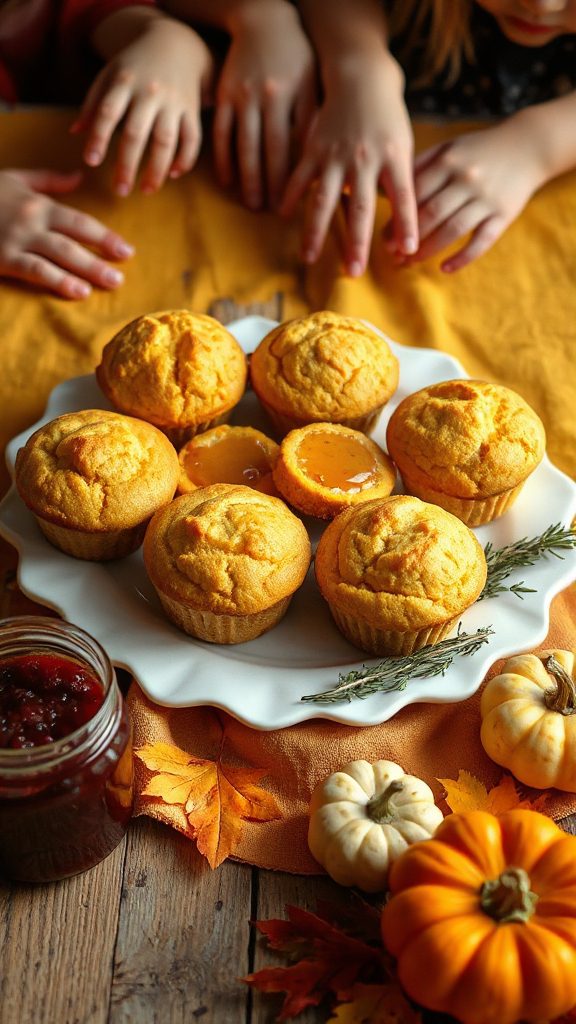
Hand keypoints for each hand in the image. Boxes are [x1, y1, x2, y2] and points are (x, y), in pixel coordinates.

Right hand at [0, 169, 132, 298]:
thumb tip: (79, 176)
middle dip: (102, 255)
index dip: (105, 236)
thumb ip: (49, 181)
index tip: (127, 250)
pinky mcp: (4, 258)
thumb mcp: (15, 180)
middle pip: (74, 238)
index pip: (79, 220)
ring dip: (87, 269)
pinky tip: (78, 291)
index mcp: (38, 203)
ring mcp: (17, 239)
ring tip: (110, 283)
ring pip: (60, 254)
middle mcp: (31, 219)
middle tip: (125, 272)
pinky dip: (59, 281)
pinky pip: (36, 271)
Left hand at [72, 18, 212, 195]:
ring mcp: (173, 102)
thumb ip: (92, 104)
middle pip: (137, 133)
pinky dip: (185, 159)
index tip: (91, 162)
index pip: (108, 112)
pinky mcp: (192, 109)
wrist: (175, 45)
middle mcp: (150, 92)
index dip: (99, 137)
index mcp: (124, 82)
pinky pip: (192, 139)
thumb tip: (75, 133)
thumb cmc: (135, 66)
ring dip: (157, 169)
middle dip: (127, 164)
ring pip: (166, 140)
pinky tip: (173, 175)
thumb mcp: (109, 75)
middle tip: (120, 190)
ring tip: (147, 190)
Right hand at [214, 2, 315, 209]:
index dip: (290, 178)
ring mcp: (241, 97)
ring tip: (251, 204)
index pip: (290, 146)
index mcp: (290, 96)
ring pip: (241, 145)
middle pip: (264, 151)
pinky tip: (227, 181)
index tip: (294, 203)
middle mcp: (264, 97)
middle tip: (268, 212)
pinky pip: (220, 133)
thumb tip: (318, 161)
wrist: (264, 20)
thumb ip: (313, 120)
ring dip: (245, 178)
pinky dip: (222, 159)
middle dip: (266, 184)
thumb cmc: (297, 57)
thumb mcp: (312, 84)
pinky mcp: (224, 95)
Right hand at [280, 54, 416, 275]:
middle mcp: (365, 159)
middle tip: (354, 272)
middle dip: (358, 243)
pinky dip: (289, 197)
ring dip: (316, 232)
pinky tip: (282, 216)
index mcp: (394, 158)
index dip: (406, 224)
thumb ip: (399, 184)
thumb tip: (401, 228)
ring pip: (324, 200)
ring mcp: (336, 155)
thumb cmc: (387, 119)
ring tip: (309, 258)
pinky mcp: (314, 148)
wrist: (361, 77)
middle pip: (361, 208)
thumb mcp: (402, 147)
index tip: (408, 250)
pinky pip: (299, 177)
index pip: (403, 197)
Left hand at [391, 121, 545, 272]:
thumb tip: (386, 192)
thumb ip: (420, 166)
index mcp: (449, 162)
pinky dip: (462, 257)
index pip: (415, 194)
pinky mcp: (504, 215)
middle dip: (408, 239)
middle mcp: (467, 179)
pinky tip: (444, 269)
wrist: (528, 146)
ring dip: (429, 250)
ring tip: (411, 263)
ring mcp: (486, 198)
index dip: (397, 219)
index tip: (383, 239)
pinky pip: (481, 241)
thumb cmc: (479, 151)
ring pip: (452, 230)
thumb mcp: (449, 148)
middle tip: (393, 256)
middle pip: (430, 214)